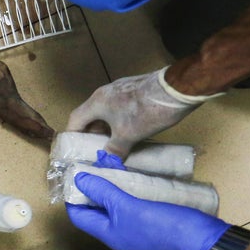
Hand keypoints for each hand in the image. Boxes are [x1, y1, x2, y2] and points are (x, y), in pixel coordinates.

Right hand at [67, 69, 199, 155]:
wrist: (176, 88)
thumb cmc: (146, 111)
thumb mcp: (128, 135)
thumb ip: (114, 150)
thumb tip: (108, 160)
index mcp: (97, 102)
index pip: (75, 119)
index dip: (73, 135)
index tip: (74, 148)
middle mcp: (104, 93)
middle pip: (91, 114)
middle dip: (92, 132)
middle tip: (96, 148)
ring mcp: (120, 88)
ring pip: (107, 110)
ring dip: (107, 126)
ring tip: (115, 142)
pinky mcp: (135, 88)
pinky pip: (120, 105)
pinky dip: (120, 118)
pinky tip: (132, 128)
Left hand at [67, 173, 228, 249]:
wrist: (204, 240)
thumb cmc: (163, 226)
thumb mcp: (128, 207)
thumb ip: (103, 193)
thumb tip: (78, 178)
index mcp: (107, 232)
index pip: (78, 214)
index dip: (72, 195)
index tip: (72, 173)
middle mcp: (118, 231)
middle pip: (96, 207)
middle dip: (92, 186)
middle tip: (91, 163)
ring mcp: (136, 225)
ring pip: (115, 202)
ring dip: (111, 184)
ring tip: (109, 162)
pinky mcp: (152, 218)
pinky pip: (132, 200)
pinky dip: (129, 186)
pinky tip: (131, 172)